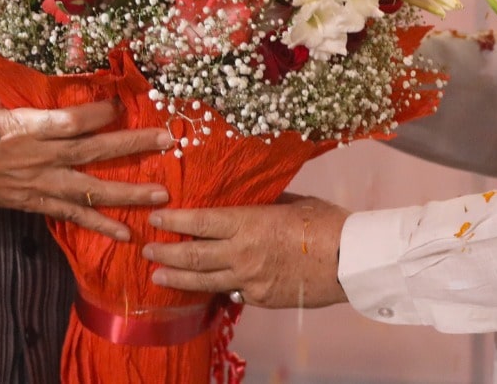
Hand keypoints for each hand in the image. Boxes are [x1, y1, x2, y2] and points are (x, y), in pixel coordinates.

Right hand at [0, 85, 171, 240]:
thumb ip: (22, 82)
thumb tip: (55, 61)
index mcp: (25, 126)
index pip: (72, 120)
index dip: (101, 112)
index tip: (123, 101)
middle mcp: (36, 158)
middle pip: (92, 153)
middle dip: (132, 147)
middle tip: (165, 141)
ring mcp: (36, 185)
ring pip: (89, 191)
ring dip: (127, 193)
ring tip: (160, 195)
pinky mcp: (33, 203)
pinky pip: (70, 216)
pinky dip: (98, 226)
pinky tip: (125, 233)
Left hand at [143, 194, 349, 307]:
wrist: (350, 260)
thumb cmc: (324, 222)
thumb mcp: (289, 201)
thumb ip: (261, 203)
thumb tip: (243, 199)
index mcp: (248, 223)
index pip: (199, 222)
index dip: (174, 220)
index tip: (155, 217)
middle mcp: (242, 254)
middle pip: (193, 256)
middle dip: (166, 252)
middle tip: (147, 249)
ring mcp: (250, 280)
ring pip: (204, 281)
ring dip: (178, 277)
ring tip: (158, 274)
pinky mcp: (261, 298)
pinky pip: (232, 291)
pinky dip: (215, 287)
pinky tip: (204, 285)